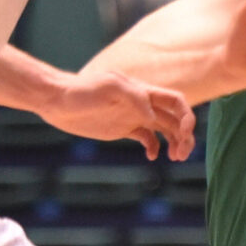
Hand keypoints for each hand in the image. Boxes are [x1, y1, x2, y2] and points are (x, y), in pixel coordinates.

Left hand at [36, 71, 195, 160]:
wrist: (59, 101)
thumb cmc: (81, 90)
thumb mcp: (108, 88)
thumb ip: (133, 97)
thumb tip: (154, 118)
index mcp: (143, 92)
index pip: (176, 102)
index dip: (187, 117)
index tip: (184, 134)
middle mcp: (142, 104)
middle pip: (175, 118)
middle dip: (185, 136)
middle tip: (182, 155)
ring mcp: (133, 117)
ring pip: (164, 129)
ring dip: (174, 143)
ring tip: (175, 158)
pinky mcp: (122, 128)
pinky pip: (146, 138)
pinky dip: (153, 148)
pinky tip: (151, 156)